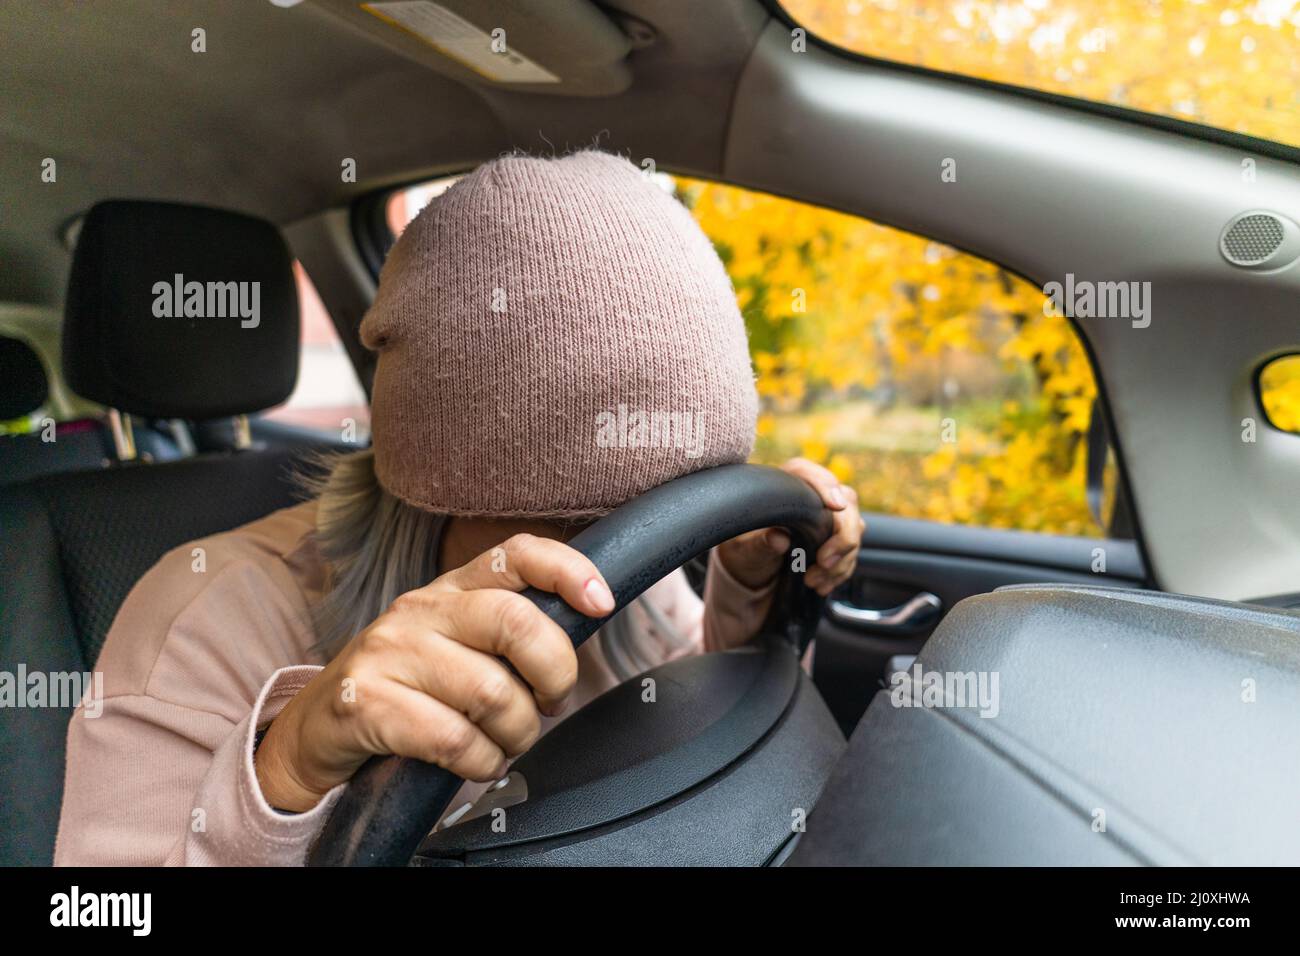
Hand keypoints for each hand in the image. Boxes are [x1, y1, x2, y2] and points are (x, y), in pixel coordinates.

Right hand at [254, 534, 613, 811]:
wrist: (316, 729)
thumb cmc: (406, 690)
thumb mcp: (457, 646)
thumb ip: (510, 635)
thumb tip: (583, 630)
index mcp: (452, 589)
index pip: (517, 554)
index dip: (567, 571)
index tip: (600, 603)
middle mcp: (421, 610)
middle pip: (514, 621)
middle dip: (554, 672)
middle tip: (550, 702)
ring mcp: (389, 653)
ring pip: (492, 692)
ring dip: (518, 732)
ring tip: (505, 742)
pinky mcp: (365, 703)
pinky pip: (454, 738)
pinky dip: (481, 761)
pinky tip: (476, 762)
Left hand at [715, 458, 863, 595]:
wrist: (749, 571)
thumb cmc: (743, 551)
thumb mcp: (743, 550)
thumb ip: (759, 543)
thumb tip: (779, 539)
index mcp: (781, 486)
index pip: (807, 473)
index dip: (826, 486)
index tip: (836, 506)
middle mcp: (809, 495)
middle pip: (844, 501)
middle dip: (841, 536)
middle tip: (824, 562)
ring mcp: (826, 515)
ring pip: (854, 527)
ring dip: (841, 559)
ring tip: (813, 581)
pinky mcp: (836, 537)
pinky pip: (852, 550)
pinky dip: (841, 571)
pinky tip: (822, 585)